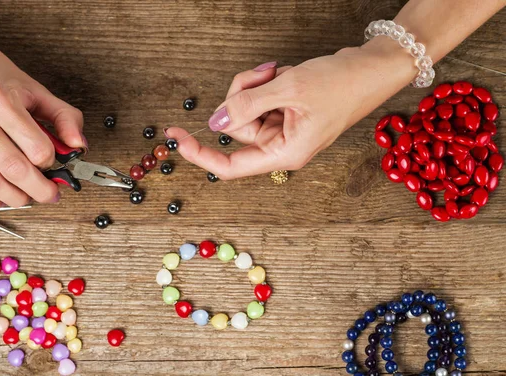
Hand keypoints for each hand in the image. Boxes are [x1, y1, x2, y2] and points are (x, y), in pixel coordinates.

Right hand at [0, 32, 85, 211]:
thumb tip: (79, 145)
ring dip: (16, 198)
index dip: (51, 161)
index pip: (37, 148)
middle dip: (40, 189)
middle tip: (50, 193)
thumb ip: (64, 117)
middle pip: (15, 169)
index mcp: (1, 101)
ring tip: (29, 197)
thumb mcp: (34, 88)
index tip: (54, 162)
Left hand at [166, 43, 413, 179]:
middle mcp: (281, 145)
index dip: (200, 154)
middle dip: (241, 94)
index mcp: (284, 153)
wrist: (374, 68)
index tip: (176, 138)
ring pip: (246, 109)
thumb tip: (214, 120)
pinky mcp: (285, 113)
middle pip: (237, 127)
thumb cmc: (343, 84)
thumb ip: (247, 104)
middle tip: (263, 74)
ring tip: (279, 71)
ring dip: (255, 85)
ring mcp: (283, 129)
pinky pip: (259, 99)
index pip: (230, 166)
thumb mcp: (289, 89)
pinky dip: (266, 83)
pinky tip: (286, 74)